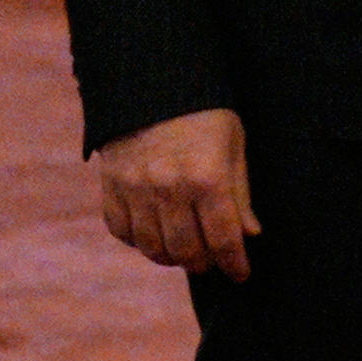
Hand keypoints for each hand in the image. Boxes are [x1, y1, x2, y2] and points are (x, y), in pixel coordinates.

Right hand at [93, 107, 257, 279]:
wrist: (151, 85)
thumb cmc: (204, 116)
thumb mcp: (234, 147)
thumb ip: (241, 194)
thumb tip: (250, 235)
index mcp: (207, 178)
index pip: (223, 238)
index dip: (234, 263)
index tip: (241, 275)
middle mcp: (169, 188)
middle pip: (186, 250)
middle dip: (204, 264)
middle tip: (213, 262)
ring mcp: (135, 189)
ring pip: (152, 247)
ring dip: (171, 258)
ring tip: (186, 253)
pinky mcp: (111, 185)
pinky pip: (121, 230)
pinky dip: (138, 242)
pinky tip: (154, 237)